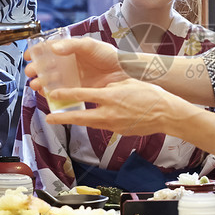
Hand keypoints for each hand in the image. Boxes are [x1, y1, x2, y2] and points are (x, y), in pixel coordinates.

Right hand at [25, 36, 128, 86]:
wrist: (125, 73)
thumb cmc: (111, 56)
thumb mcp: (91, 46)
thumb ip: (72, 46)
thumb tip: (54, 48)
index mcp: (71, 50)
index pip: (49, 49)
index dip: (37, 52)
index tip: (28, 56)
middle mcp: (70, 64)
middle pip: (47, 67)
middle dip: (36, 70)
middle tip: (32, 73)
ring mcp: (73, 78)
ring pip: (51, 80)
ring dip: (41, 82)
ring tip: (38, 85)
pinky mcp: (78, 90)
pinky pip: (61, 93)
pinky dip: (52, 94)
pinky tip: (47, 94)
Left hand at [40, 77, 176, 135]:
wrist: (165, 114)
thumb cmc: (150, 95)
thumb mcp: (127, 83)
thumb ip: (110, 86)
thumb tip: (100, 88)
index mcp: (110, 96)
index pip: (82, 94)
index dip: (66, 94)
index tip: (54, 94)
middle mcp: (109, 112)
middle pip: (79, 116)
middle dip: (62, 118)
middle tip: (49, 119)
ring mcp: (113, 124)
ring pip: (89, 123)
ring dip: (76, 121)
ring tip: (64, 120)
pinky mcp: (118, 131)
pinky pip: (103, 126)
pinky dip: (95, 122)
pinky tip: (93, 119)